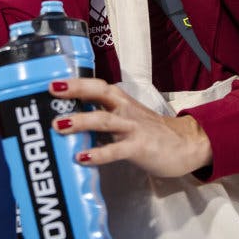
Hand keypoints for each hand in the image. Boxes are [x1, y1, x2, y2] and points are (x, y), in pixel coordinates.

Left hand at [50, 77, 212, 177]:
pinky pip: (116, 150)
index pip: (95, 86)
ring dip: (81, 121)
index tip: (51, 82)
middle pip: (99, 93)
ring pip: (104, 120)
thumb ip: (102, 116)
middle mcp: (124, 109)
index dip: (74, 82)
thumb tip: (69, 120)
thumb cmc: (149, 131)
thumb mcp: (125, 118)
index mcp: (120, 100)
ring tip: (58, 125)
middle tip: (52, 91)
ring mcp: (132, 127)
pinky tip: (81, 157)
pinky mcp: (139, 147)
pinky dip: (98, 153)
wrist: (186, 144)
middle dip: (75, 90)